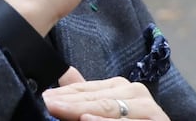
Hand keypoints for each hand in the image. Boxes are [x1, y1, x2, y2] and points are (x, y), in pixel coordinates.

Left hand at [42, 67, 169, 120]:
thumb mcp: (104, 111)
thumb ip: (85, 97)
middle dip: (70, 103)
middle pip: (97, 99)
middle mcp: (138, 94)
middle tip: (49, 104)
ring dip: (85, 110)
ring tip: (63, 110)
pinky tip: (88, 120)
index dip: (65, 94)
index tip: (45, 98)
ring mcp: (150, 110)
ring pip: (110, 110)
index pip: (87, 89)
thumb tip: (60, 79)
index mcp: (123, 87)